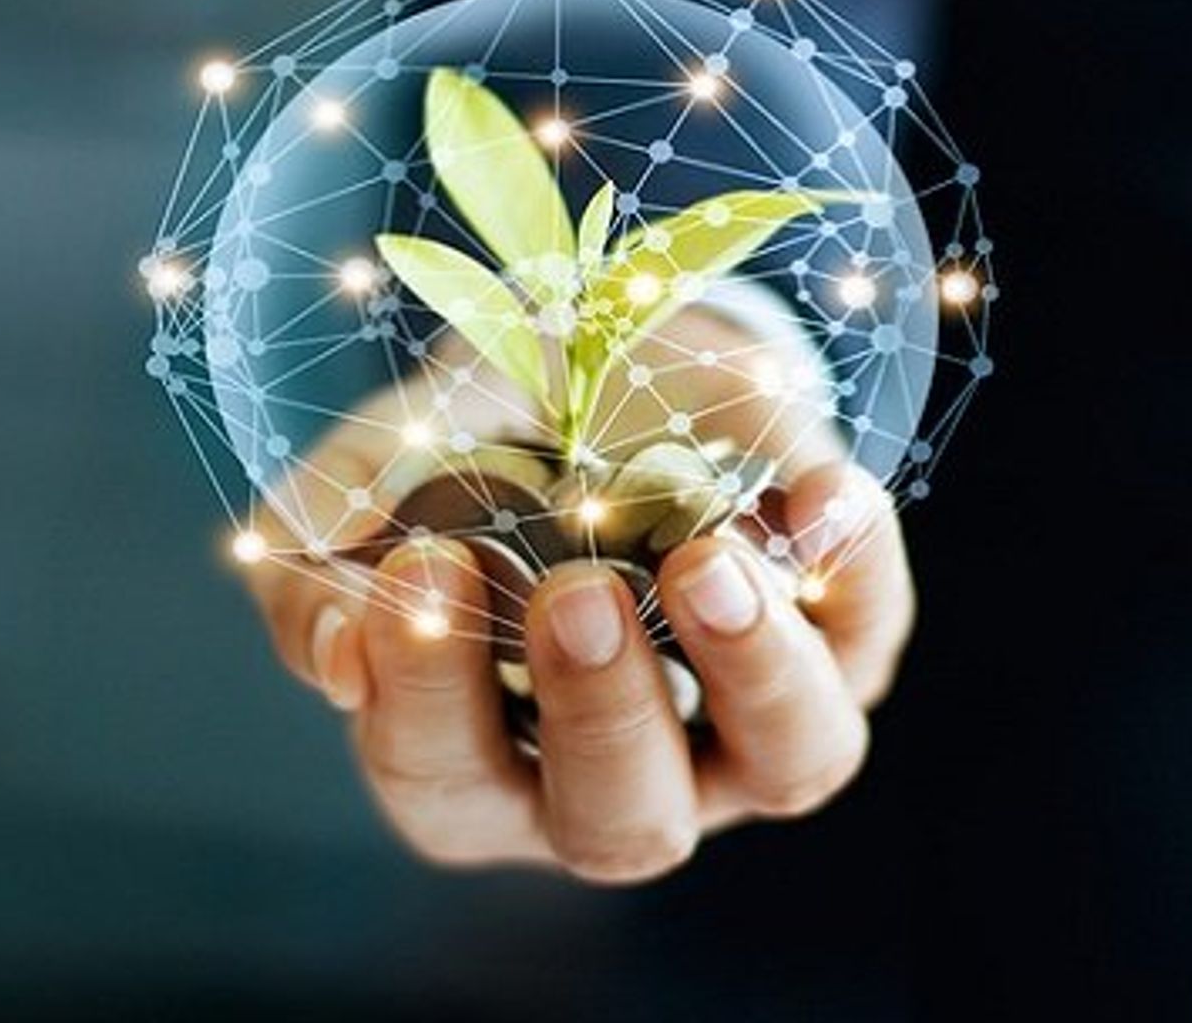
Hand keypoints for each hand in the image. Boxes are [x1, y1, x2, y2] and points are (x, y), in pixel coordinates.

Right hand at [238, 308, 915, 882]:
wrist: (601, 367)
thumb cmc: (471, 449)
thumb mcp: (377, 473)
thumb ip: (321, 550)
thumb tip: (336, 657)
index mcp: (484, 760)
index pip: (444, 781)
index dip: (427, 696)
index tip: (415, 574)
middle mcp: (623, 772)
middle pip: (625, 824)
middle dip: (602, 714)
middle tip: (575, 595)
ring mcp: (746, 722)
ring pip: (790, 762)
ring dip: (753, 667)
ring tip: (704, 561)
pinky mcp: (842, 640)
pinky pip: (871, 631)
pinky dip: (853, 566)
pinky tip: (815, 492)